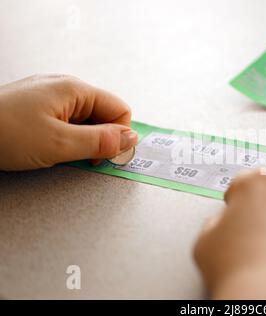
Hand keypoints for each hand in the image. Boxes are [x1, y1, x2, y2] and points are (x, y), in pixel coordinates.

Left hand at [0, 74, 137, 170]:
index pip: (120, 110)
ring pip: (85, 120)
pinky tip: (49, 146)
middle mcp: (66, 87)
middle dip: (99, 139)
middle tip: (80, 157)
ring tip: (59, 152)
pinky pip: (66, 121)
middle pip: (103, 114)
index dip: (119, 135)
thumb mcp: (59, 144)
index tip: (106, 157)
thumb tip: (131, 138)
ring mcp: (50, 95)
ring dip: (81, 140)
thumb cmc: (5, 133)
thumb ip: (101, 141)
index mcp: (75, 89)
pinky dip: (66, 137)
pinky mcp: (38, 105)